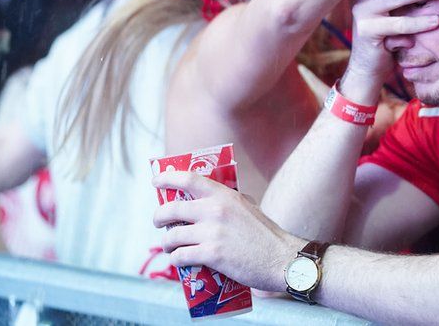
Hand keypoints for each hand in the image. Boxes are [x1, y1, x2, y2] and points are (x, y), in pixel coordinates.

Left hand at [152, 171, 302, 292]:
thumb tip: (208, 201)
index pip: (189, 179)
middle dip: (159, 217)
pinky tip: (179, 261)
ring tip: (169, 247)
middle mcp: (215, 210)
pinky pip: (180, 256)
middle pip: (171, 209)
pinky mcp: (212, 254)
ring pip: (171, 236)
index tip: (156, 179)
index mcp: (225, 195)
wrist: (282, 259)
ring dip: (166, 243)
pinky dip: (176, 260)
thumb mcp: (248, 208)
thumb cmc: (266, 235)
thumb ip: (228, 202)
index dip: (168, 177)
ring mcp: (213, 233)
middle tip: (159, 222)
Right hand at [342, 0, 438, 101]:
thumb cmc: (387, 34)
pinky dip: (411, 33)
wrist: (368, 66)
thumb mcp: (394, 11)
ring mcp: (363, 12)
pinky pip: (397, 29)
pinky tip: (415, 42)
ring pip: (397, 4)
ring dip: (420, 10)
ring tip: (438, 17)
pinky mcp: (367, 31)